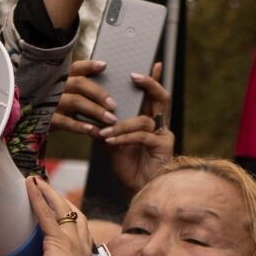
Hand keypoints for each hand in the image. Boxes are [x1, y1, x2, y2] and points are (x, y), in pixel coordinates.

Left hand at [0, 177, 98, 255]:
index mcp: (77, 255)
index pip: (73, 227)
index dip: (63, 213)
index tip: (52, 203)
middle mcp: (78, 244)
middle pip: (71, 212)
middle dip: (56, 197)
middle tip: (41, 185)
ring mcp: (71, 241)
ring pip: (61, 207)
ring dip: (49, 192)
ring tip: (36, 182)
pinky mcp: (60, 241)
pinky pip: (47, 214)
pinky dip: (38, 198)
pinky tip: (30, 186)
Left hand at [55, 60, 173, 192]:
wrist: (139, 192)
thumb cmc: (130, 170)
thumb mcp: (114, 146)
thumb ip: (108, 130)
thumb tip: (92, 117)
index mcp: (150, 123)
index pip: (153, 97)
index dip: (154, 79)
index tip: (152, 62)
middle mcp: (160, 126)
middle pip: (161, 98)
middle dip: (149, 84)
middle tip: (134, 76)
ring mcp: (164, 136)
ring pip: (144, 120)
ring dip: (121, 125)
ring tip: (104, 132)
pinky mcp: (163, 148)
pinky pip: (142, 136)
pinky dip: (124, 138)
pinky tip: (110, 141)